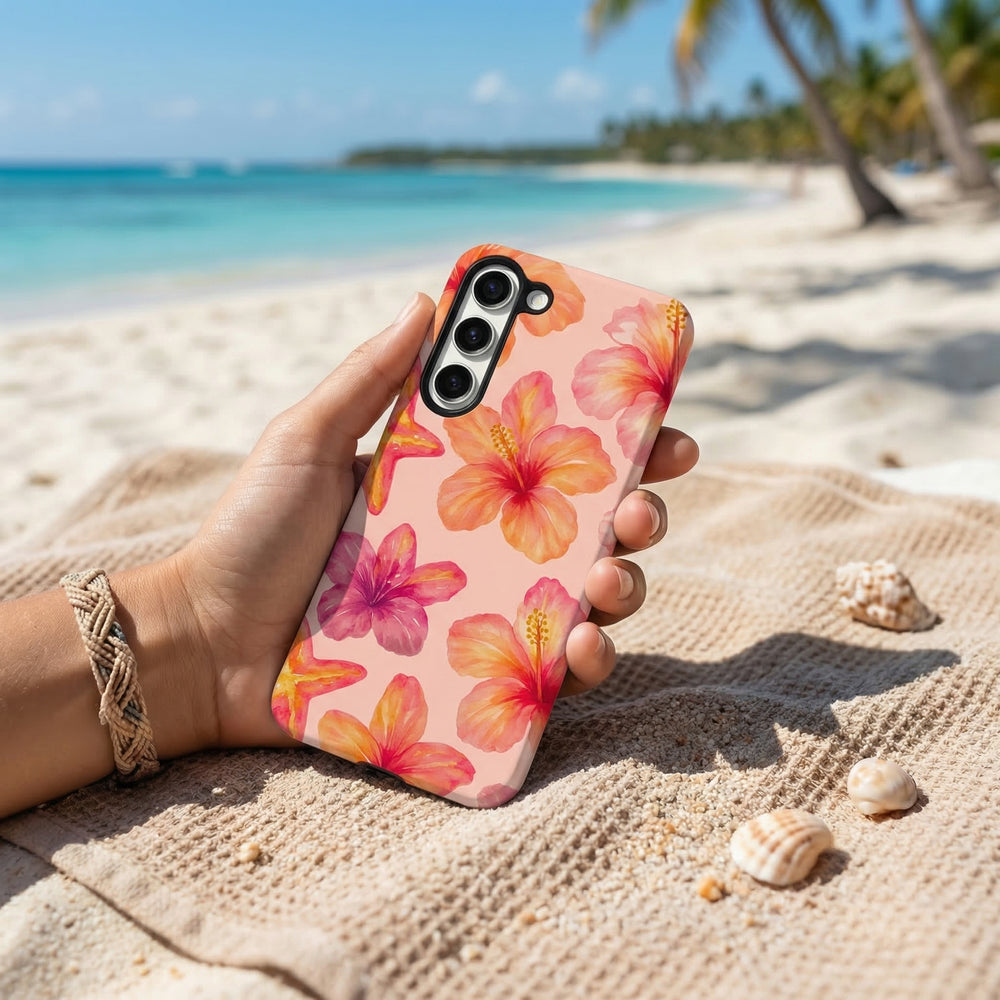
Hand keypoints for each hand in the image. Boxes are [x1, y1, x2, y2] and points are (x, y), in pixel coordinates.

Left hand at [171, 293, 697, 747]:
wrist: (202, 643)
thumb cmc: (251, 535)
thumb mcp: (306, 441)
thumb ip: (367, 377)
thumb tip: (429, 299)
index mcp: (454, 490)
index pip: (550, 459)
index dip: (613, 439)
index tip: (656, 418)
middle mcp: (481, 552)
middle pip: (588, 529)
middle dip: (637, 511)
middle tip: (641, 503)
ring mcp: (480, 618)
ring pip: (584, 602)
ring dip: (623, 586)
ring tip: (609, 579)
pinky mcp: (468, 682)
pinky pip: (546, 677)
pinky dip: (581, 664)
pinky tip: (580, 648)